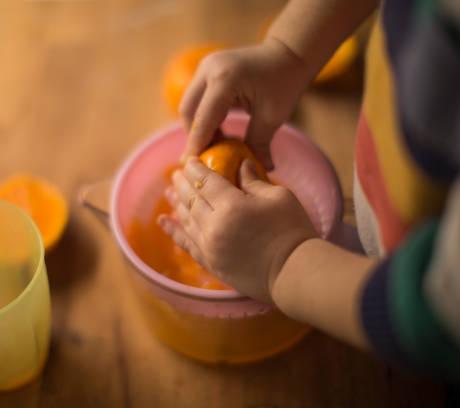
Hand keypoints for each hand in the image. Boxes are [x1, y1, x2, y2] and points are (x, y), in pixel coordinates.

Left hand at [157, 157, 316, 301]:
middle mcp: (213, 226)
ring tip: (169, 191)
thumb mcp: (278, 197)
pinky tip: (163, 221)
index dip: (196, 168)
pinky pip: (186, 244)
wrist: (296, 273)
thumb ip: (254, 180)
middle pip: (191, 199)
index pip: (205, 181)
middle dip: (183, 183)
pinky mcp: (211, 263)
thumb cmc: (293, 230)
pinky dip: (173, 231)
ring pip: (186, 219)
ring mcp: (209, 247)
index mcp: (231, 205)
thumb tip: (241, 164)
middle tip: (177, 172)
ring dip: (176, 203)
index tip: (191, 160)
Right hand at [179, 38, 308, 169]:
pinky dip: (204, 117)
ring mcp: (205, 66)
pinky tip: (219, 132)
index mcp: (224, 79)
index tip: (195, 167)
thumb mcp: (273, 116)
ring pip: (189, 104)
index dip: (197, 145)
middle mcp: (209, 69)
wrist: (288, 53)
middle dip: (195, 136)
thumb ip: (259, 144)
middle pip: (188, 111)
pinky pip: (198, 98)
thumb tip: (261, 171)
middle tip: (206, 158)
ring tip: (215, 146)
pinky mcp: (207, 69)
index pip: (203, 119)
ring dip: (198, 127)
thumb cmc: (285, 82)